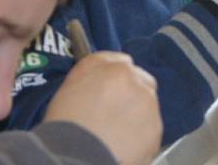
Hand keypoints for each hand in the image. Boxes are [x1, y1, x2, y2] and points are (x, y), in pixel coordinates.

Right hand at [44, 52, 160, 164]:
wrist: (73, 161)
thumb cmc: (61, 129)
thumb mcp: (68, 91)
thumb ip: (91, 77)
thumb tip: (102, 78)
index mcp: (110, 67)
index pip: (119, 63)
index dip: (113, 79)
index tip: (108, 91)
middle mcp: (134, 79)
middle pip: (140, 81)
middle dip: (130, 94)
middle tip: (113, 114)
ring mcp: (149, 104)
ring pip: (147, 105)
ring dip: (137, 114)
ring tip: (116, 135)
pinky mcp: (156, 130)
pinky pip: (150, 130)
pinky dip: (140, 137)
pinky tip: (122, 148)